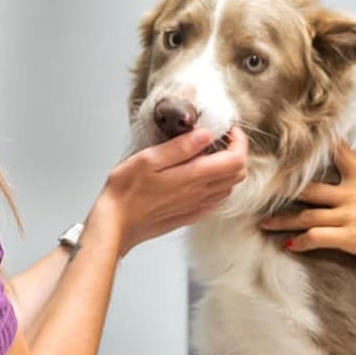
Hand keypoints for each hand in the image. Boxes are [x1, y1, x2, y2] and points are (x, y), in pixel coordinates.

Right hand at [93, 127, 248, 253]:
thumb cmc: (126, 191)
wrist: (116, 224)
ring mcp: (197, 206)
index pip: (236, 160)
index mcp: (194, 177)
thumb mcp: (149, 159)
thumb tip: (205, 134)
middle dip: (237, 152)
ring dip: (228, 168)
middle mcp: (201, 193)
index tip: (229, 130)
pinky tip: (200, 175)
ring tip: (210, 153)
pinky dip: (218, 184)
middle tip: (221, 138)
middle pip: (238, 174)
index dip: (239, 141)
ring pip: (229, 187)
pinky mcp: (190, 215)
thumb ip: (180, 147)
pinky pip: (216, 199)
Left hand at [258, 140, 355, 270]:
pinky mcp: (348, 237)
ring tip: (265, 223)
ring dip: (283, 220)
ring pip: (305, 215)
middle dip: (285, 192)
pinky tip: (289, 245)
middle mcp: (351, 194)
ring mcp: (347, 216)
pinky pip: (315, 238)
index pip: (339, 154)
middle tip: (266, 193)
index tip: (302, 145)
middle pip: (309, 190)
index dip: (321, 147)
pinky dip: (300, 242)